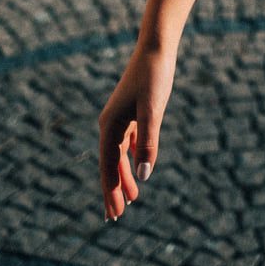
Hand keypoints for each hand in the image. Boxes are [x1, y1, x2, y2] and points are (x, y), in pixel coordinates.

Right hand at [97, 41, 174, 221]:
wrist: (155, 48)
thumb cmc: (154, 77)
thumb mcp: (153, 110)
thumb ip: (148, 143)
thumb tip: (143, 176)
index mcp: (110, 126)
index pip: (108, 167)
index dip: (111, 191)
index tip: (113, 214)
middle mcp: (110, 124)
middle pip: (110, 164)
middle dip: (114, 190)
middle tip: (116, 216)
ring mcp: (120, 118)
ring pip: (119, 155)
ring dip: (124, 176)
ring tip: (132, 199)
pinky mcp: (131, 113)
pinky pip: (127, 143)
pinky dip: (131, 158)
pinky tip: (138, 169)